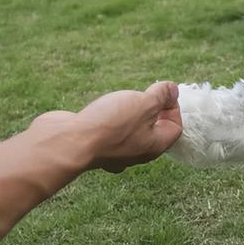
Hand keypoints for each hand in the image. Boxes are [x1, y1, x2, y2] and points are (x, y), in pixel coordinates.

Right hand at [31, 82, 181, 172]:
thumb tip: (173, 90)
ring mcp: (114, 152)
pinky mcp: (94, 146)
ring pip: (130, 131)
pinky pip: (109, 132)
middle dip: (151, 109)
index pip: (175, 128)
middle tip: (143, 94)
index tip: (160, 92)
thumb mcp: (145, 103)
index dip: (173, 107)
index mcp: (154, 146)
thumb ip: (161, 96)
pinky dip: (109, 119)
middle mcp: (136, 153)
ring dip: (130, 114)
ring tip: (123, 100)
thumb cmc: (111, 124)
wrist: (68, 142)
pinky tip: (102, 110)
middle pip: (153, 130)